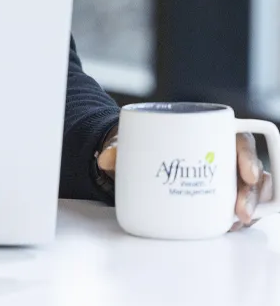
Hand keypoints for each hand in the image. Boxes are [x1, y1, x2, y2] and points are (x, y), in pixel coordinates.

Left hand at [96, 127, 273, 228]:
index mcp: (205, 132)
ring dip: (250, 205)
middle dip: (251, 191)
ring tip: (237, 220)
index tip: (247, 173)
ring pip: (249, 188)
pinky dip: (242, 214)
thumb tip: (105, 158)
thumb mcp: (129, 144)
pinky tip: (233, 224)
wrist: (134, 159)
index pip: (237, 138)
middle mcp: (219, 153)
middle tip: (240, 210)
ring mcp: (221, 175)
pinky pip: (238, 204)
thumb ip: (118, 149)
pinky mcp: (217, 196)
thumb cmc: (139, 145)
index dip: (248, 154)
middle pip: (249, 167)